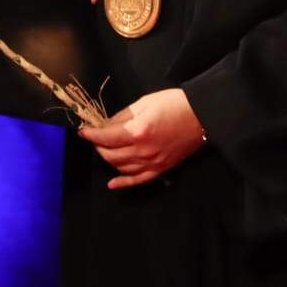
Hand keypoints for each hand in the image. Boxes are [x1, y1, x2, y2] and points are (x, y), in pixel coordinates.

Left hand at [78, 88, 205, 189]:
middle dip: (98, 145)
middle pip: (110, 154)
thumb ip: (123, 116)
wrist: (202, 115)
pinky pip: (138, 180)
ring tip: (105, 149)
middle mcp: (143, 151)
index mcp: (138, 131)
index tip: (83, 131)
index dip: (91, 134)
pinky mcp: (161, 169)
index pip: (106, 137)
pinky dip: (123, 183)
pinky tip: (112, 183)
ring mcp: (152, 163)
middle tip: (96, 137)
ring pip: (120, 167)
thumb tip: (106, 125)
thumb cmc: (174, 104)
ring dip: (108, 159)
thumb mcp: (145, 102)